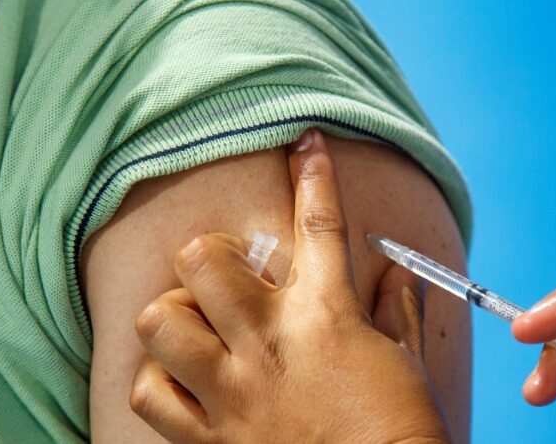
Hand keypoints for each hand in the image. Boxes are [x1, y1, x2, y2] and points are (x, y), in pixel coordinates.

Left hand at [129, 130, 448, 442]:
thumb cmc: (399, 430)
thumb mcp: (405, 363)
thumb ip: (394, 309)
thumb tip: (398, 266)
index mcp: (326, 317)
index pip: (319, 223)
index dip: (314, 172)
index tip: (305, 141)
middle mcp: (269, 343)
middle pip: (204, 258)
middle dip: (214, 254)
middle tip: (233, 275)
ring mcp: (232, 391)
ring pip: (160, 320)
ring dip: (176, 316)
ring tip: (201, 327)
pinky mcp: (210, 437)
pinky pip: (151, 392)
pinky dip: (161, 380)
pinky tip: (186, 379)